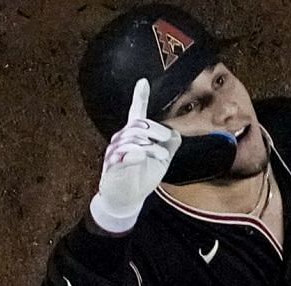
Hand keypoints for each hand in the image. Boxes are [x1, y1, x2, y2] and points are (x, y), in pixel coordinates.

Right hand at [90, 79, 177, 232]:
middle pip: (138, 124)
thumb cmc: (142, 177)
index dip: (139, 98)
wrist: (126, 199)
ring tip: (161, 156)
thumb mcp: (161, 161)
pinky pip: (124, 152)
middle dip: (155, 130)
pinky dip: (136, 152)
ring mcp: (115, 150)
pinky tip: (142, 156)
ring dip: (150, 145)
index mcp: (134, 136)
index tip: (143, 82)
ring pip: (132, 137)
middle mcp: (122, 139)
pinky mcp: (112, 163)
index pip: (136, 113)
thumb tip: (177, 133)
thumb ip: (169, 146)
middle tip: (166, 140)